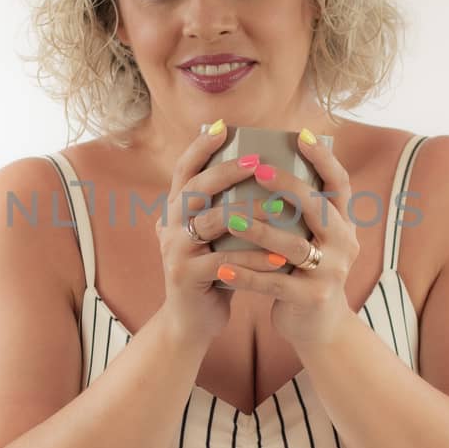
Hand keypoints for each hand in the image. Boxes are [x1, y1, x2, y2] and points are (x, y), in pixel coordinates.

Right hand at [156, 123, 290, 349]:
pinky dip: (253, 259)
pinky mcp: (186, 276)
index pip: (184, 170)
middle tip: (256, 161)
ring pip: (212, 222)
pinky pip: (223, 261)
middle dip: (226, 172)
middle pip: (194, 188)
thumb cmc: (214, 270)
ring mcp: (175, 250)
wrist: (191, 320)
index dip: (200, 147)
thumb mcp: (215, 235)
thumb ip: (226, 207)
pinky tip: (279, 257)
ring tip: (279, 210)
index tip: (223, 127)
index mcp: (176, 211)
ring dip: (248, 214)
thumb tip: (261, 169)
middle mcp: (169, 225)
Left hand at [210, 132, 360, 348]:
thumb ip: (298, 212)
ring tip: (230, 217)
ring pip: (293, 246)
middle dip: (288, 187)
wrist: (319, 327)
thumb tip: (263, 165)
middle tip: (260, 169)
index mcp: (343, 224)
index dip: (323, 159)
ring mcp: (331, 272)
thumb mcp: (311, 240)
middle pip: (317, 208)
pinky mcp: (313, 298)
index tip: (301, 135)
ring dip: (260, 230)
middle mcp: (344, 244)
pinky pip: (275, 283)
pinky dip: (247, 275)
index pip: (339, 184)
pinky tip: (222, 268)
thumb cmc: (304, 272)